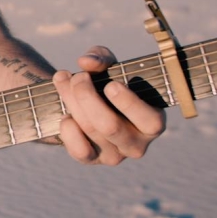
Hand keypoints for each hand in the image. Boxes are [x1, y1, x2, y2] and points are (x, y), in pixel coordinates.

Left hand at [52, 46, 165, 165]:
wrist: (86, 103)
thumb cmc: (106, 82)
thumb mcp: (108, 65)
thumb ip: (101, 57)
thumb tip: (87, 62)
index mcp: (153, 122)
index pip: (150, 121)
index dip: (129, 103)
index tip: (110, 85)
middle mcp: (137, 144)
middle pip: (110, 126)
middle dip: (87, 96)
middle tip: (78, 76)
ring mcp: (115, 155)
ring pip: (90, 130)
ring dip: (72, 102)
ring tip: (63, 80)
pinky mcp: (93, 160)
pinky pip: (80, 151)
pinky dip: (68, 131)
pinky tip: (65, 115)